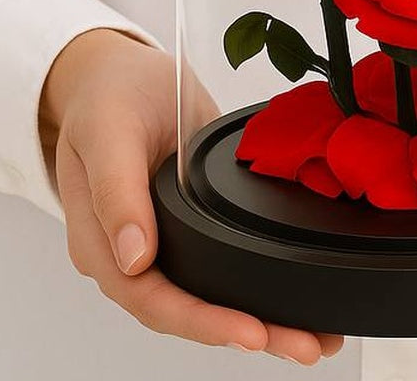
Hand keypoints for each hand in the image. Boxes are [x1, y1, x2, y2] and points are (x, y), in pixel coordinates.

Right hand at [39, 28, 344, 364]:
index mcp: (102, 241)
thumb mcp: (107, 132)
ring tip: (314, 339)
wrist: (120, 72)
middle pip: (188, 312)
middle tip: (305, 345)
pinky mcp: (191, 224)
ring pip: (210, 297)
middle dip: (247, 334)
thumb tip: (132, 256)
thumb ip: (116, 191)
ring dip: (261, 321)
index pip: (154, 300)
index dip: (205, 322)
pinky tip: (295, 300)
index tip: (251, 333)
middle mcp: (132, 253)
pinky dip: (258, 286)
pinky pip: (222, 265)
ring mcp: (165, 241)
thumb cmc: (107, 96)